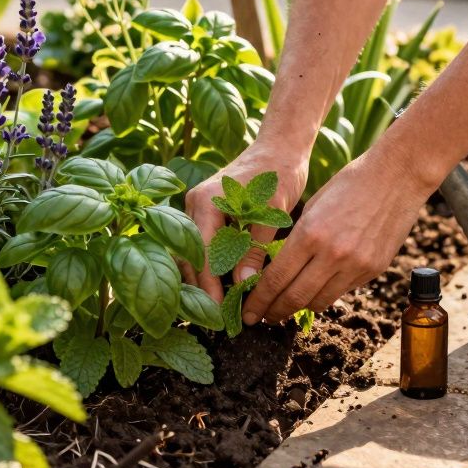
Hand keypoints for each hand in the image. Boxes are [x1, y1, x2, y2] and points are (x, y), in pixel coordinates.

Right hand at [184, 143, 306, 301]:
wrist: (279, 148)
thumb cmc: (278, 174)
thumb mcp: (270, 214)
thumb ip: (253, 248)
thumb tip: (244, 285)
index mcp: (205, 203)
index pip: (202, 256)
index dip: (209, 289)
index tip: (219, 315)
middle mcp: (192, 205)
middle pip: (188, 258)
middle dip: (200, 290)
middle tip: (216, 320)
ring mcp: (195, 209)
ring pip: (190, 254)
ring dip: (202, 281)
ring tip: (218, 310)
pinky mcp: (204, 214)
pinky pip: (200, 246)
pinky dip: (209, 267)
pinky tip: (222, 288)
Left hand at [241, 153, 431, 325]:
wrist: (397, 176)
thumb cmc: (348, 184)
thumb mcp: (313, 207)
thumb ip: (297, 240)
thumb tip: (281, 272)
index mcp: (310, 233)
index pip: (276, 279)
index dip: (259, 301)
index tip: (248, 313)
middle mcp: (332, 254)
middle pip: (295, 297)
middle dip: (275, 312)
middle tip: (263, 319)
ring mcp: (356, 265)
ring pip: (320, 302)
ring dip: (301, 308)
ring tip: (288, 308)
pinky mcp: (374, 269)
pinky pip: (343, 291)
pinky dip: (326, 294)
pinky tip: (318, 290)